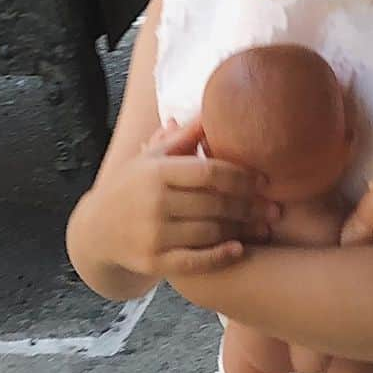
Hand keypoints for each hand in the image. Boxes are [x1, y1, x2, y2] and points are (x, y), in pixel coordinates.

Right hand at [95, 117, 278, 278]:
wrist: (96, 231)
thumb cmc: (131, 187)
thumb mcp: (150, 158)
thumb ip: (182, 138)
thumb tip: (211, 111)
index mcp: (156, 172)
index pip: (209, 172)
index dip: (241, 176)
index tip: (265, 180)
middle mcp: (154, 203)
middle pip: (215, 203)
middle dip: (250, 206)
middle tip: (276, 209)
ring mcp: (152, 235)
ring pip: (209, 232)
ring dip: (242, 231)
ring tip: (266, 228)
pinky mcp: (152, 262)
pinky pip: (193, 261)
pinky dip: (218, 256)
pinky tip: (239, 250)